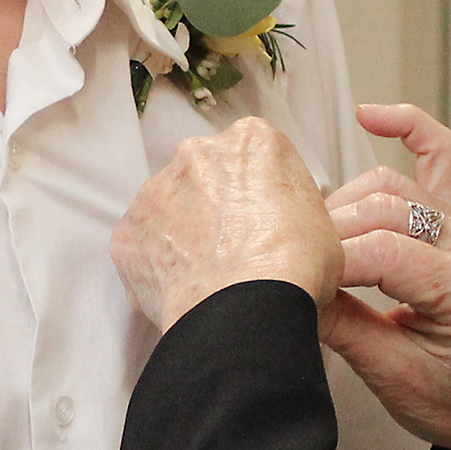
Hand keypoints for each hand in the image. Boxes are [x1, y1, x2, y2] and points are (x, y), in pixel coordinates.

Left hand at [113, 119, 343, 331]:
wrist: (246, 309)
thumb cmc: (292, 266)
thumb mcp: (322, 220)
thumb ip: (290, 203)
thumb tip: (282, 222)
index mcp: (251, 140)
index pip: (252, 154)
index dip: (259, 190)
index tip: (263, 217)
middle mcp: (197, 153)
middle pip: (204, 173)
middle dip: (214, 205)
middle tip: (235, 247)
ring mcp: (155, 191)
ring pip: (168, 207)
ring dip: (183, 233)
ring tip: (210, 273)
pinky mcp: (128, 232)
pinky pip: (143, 245)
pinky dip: (158, 263)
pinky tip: (185, 287)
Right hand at [319, 104, 450, 449]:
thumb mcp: (389, 376)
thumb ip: (339, 325)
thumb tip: (288, 286)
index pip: (385, 253)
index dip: (330, 262)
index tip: (293, 279)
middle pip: (386, 208)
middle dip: (330, 230)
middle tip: (293, 258)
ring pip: (393, 185)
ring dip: (345, 201)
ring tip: (309, 232)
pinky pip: (438, 155)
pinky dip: (408, 127)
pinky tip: (370, 117)